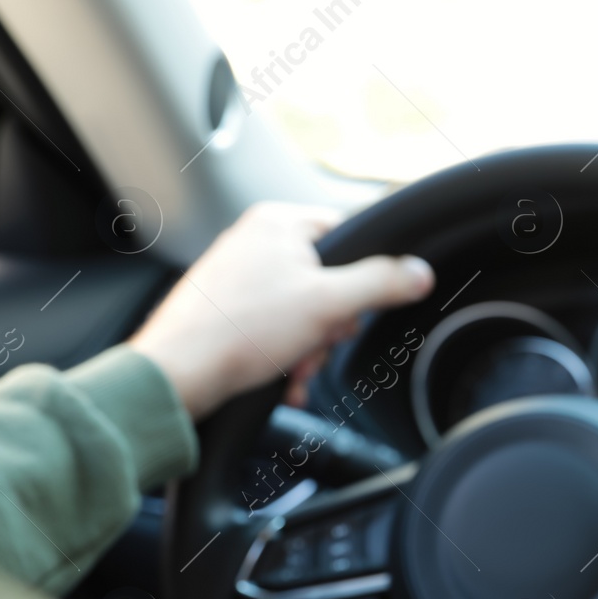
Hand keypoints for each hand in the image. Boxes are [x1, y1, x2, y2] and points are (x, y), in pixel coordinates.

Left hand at [128, 202, 433, 419]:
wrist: (176, 374)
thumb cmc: (240, 330)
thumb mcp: (329, 304)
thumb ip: (382, 284)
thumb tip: (420, 272)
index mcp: (278, 222)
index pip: (349, 236)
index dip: (362, 279)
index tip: (354, 309)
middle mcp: (256, 240)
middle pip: (329, 279)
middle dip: (331, 324)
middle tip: (317, 342)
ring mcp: (239, 274)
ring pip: (304, 310)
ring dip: (311, 347)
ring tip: (295, 366)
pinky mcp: (227, 307)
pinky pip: (276, 327)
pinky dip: (287, 354)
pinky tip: (283, 376)